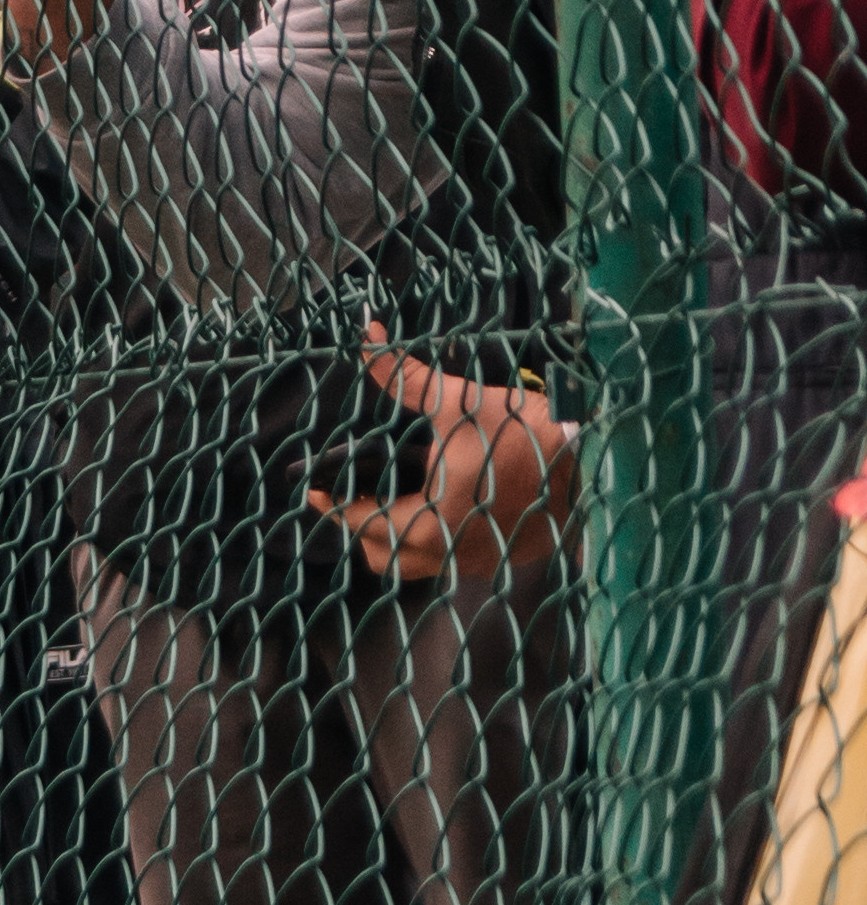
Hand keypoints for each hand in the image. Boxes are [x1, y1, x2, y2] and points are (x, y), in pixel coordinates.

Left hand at [307, 332, 577, 581]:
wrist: (592, 461)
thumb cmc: (521, 431)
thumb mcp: (457, 401)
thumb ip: (404, 378)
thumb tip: (367, 338)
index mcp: (430, 521)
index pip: (360, 524)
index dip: (331, 506)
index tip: (313, 491)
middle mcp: (448, 553)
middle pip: (380, 555)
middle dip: (360, 527)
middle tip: (352, 494)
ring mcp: (475, 561)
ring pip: (412, 565)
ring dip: (394, 539)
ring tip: (389, 501)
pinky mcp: (498, 559)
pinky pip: (446, 561)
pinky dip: (430, 541)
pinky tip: (434, 509)